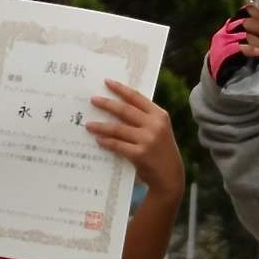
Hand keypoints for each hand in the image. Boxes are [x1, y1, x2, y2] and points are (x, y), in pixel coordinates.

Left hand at [86, 80, 183, 198]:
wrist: (170, 176)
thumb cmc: (161, 151)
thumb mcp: (159, 130)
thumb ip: (144, 118)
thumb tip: (118, 107)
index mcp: (159, 115)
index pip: (137, 97)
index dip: (121, 89)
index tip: (107, 82)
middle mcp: (155, 125)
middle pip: (125, 110)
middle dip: (107, 104)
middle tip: (93, 100)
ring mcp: (148, 139)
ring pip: (118, 128)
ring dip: (101, 126)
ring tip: (88, 124)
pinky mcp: (140, 154)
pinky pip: (118, 145)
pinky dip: (106, 142)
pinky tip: (98, 140)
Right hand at [206, 5, 258, 83]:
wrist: (216, 73)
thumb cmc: (236, 56)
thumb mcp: (243, 40)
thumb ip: (256, 32)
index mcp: (233, 22)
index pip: (248, 11)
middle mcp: (227, 29)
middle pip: (248, 23)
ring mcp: (223, 41)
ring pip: (245, 36)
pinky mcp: (221, 55)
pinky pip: (237, 49)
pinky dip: (250, 49)